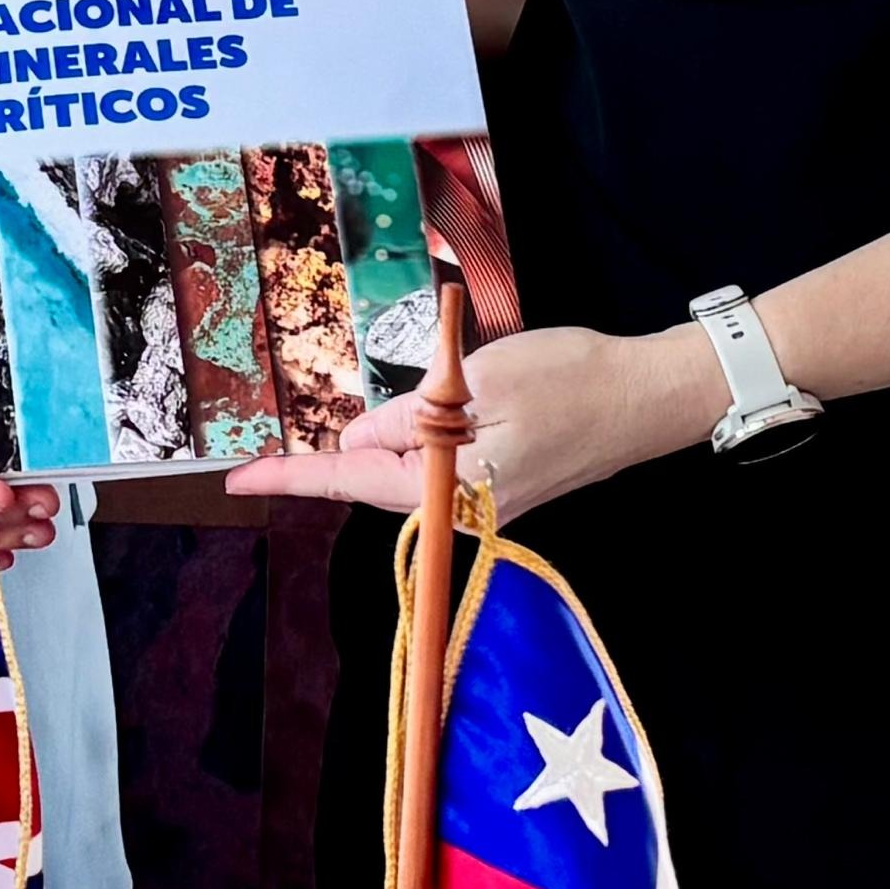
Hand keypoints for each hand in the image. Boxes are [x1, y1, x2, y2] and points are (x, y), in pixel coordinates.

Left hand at [221, 323, 723, 524]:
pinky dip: (404, 446)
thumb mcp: (480, 382)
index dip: (294, 475)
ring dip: (363, 453)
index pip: (355, 480)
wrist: (650, 396)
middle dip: (319, 468)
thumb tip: (359, 434)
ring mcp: (487, 499)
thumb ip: (414, 412)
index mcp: (455, 490)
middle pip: (374, 484)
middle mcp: (466, 508)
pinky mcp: (503, 481)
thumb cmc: (572, 380)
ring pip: (404, 474)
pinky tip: (388, 426)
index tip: (239, 479)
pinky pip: (435, 467)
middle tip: (258, 463)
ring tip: (312, 447)